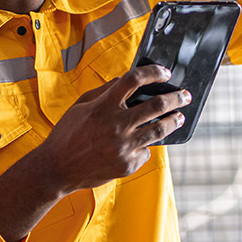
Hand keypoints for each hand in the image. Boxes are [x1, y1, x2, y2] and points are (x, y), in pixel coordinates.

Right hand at [27, 63, 191, 193]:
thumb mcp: (80, 107)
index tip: (165, 73)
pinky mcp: (127, 165)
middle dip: (176, 98)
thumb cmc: (66, 135)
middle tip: (185, 96)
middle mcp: (116, 125)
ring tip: (178, 117)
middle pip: (156, 105)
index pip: (134, 80)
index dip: (153, 72)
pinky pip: (145, 151)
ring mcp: (123, 147)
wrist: (56, 169)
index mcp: (103, 106)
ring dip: (173, 121)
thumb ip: (103, 92)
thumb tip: (124, 80)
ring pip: (159, 130)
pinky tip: (142, 145)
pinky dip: (144, 146)